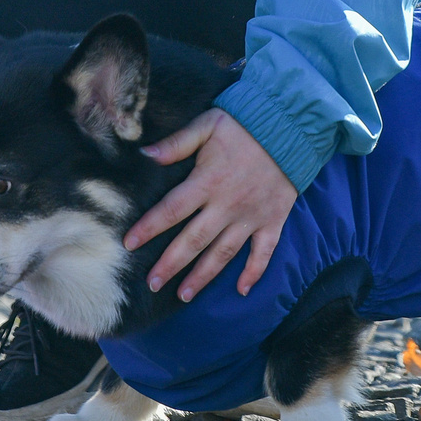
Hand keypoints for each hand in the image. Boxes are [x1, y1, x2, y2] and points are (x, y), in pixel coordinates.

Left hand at [123, 109, 297, 298]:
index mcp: (207, 181)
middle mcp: (227, 205)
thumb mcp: (207, 125)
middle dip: (171, 264)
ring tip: (183, 296)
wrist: (292, 128)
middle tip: (152, 284)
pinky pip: (263, 252)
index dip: (149, 228)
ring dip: (203, 276)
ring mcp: (251, 216)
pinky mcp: (273, 221)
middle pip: (193, 240)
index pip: (171, 210)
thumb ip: (176, 143)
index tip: (129, 244)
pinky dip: (254, 273)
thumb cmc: (244, 125)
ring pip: (223, 253)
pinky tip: (241, 290)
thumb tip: (144, 154)